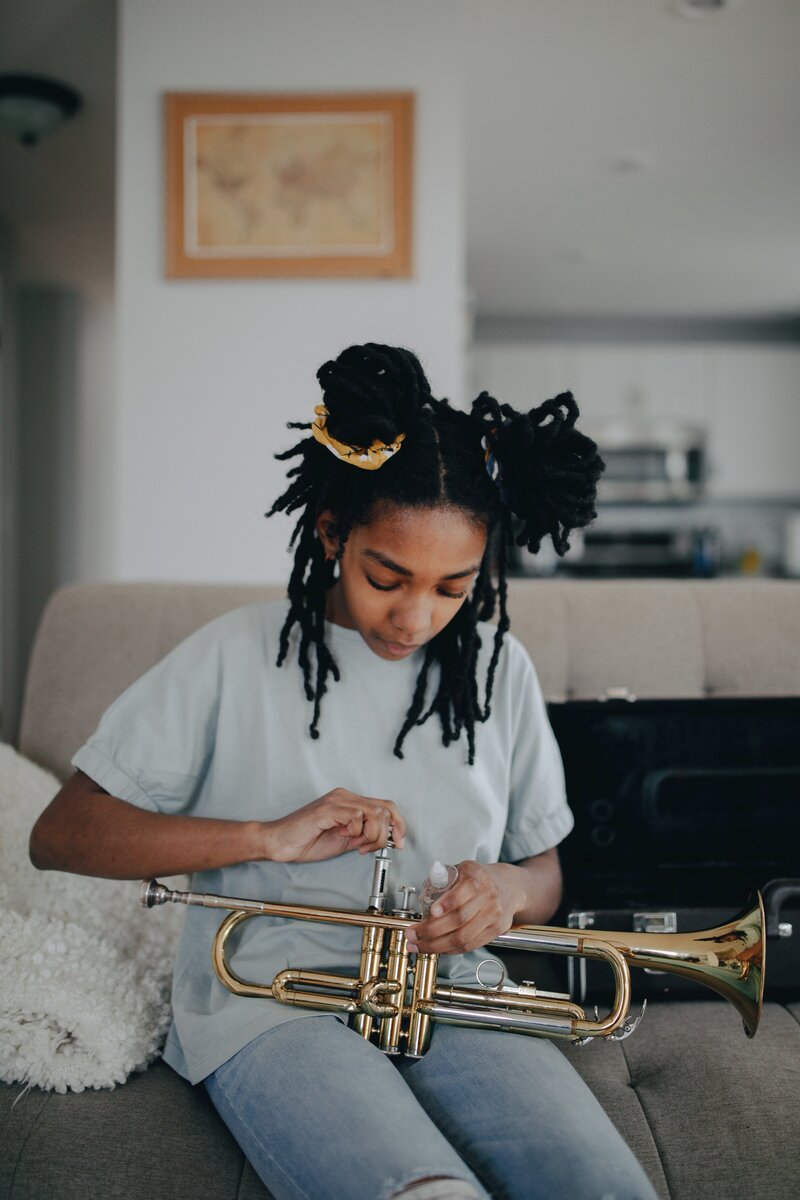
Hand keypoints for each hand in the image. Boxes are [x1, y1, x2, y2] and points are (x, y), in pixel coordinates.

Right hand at [260, 788, 404, 863]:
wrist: (279, 843)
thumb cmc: (306, 840)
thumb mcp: (344, 839)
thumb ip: (363, 835)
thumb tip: (385, 838)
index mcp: (349, 801)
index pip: (385, 805)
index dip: (398, 824)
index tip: (399, 842)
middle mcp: (344, 796)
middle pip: (384, 809)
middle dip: (384, 834)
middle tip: (367, 848)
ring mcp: (336, 801)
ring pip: (374, 813)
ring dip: (370, 835)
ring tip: (354, 844)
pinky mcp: (328, 809)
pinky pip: (356, 817)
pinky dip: (356, 833)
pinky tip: (344, 838)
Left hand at [405, 860, 523, 955]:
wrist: (510, 887)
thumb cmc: (479, 878)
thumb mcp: (462, 869)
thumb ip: (444, 880)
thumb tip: (423, 897)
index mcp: (478, 876)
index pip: (464, 890)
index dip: (448, 902)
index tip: (432, 911)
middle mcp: (489, 895)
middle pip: (460, 919)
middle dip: (431, 931)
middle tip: (412, 934)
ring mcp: (494, 915)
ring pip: (463, 937)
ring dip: (437, 945)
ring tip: (418, 945)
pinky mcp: (496, 931)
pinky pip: (470, 945)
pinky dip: (451, 950)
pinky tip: (437, 949)